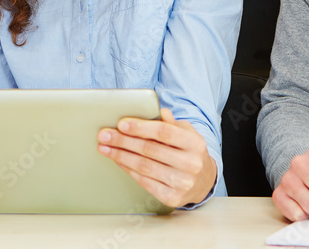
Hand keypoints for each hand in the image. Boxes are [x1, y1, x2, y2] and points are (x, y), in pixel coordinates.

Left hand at [97, 108, 215, 207]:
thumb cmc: (189, 152)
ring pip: (144, 167)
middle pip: (150, 150)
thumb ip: (171, 123)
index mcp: (194, 143)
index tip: (121, 124)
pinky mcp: (172, 198)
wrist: (203, 181)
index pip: (164, 132)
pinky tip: (118, 161)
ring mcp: (182, 182)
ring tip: (105, 148)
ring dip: (120, 156)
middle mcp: (190, 163)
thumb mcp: (186, 133)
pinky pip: (144, 182)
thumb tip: (156, 111)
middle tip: (104, 135)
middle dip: (123, 141)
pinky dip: (128, 169)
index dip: (141, 127)